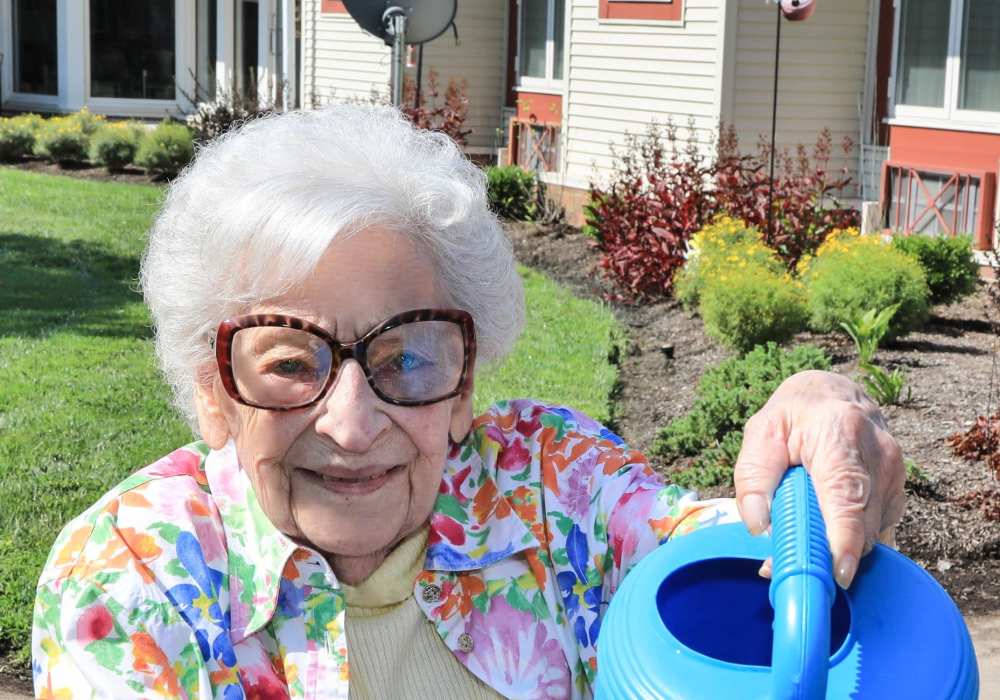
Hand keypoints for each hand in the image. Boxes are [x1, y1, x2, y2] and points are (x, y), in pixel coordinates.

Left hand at [734, 370, 905, 588]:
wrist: (832, 395)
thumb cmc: (792, 416)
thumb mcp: (760, 436)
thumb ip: (753, 479)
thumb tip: (758, 526)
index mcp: (841, 434)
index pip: (848, 496)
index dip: (845, 540)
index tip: (838, 572)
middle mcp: (878, 455)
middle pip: (861, 524)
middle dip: (827, 554)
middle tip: (786, 565)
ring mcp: (894, 474)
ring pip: (871, 533)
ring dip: (837, 549)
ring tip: (798, 543)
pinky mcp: (897, 490)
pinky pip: (878, 530)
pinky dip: (851, 542)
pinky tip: (825, 535)